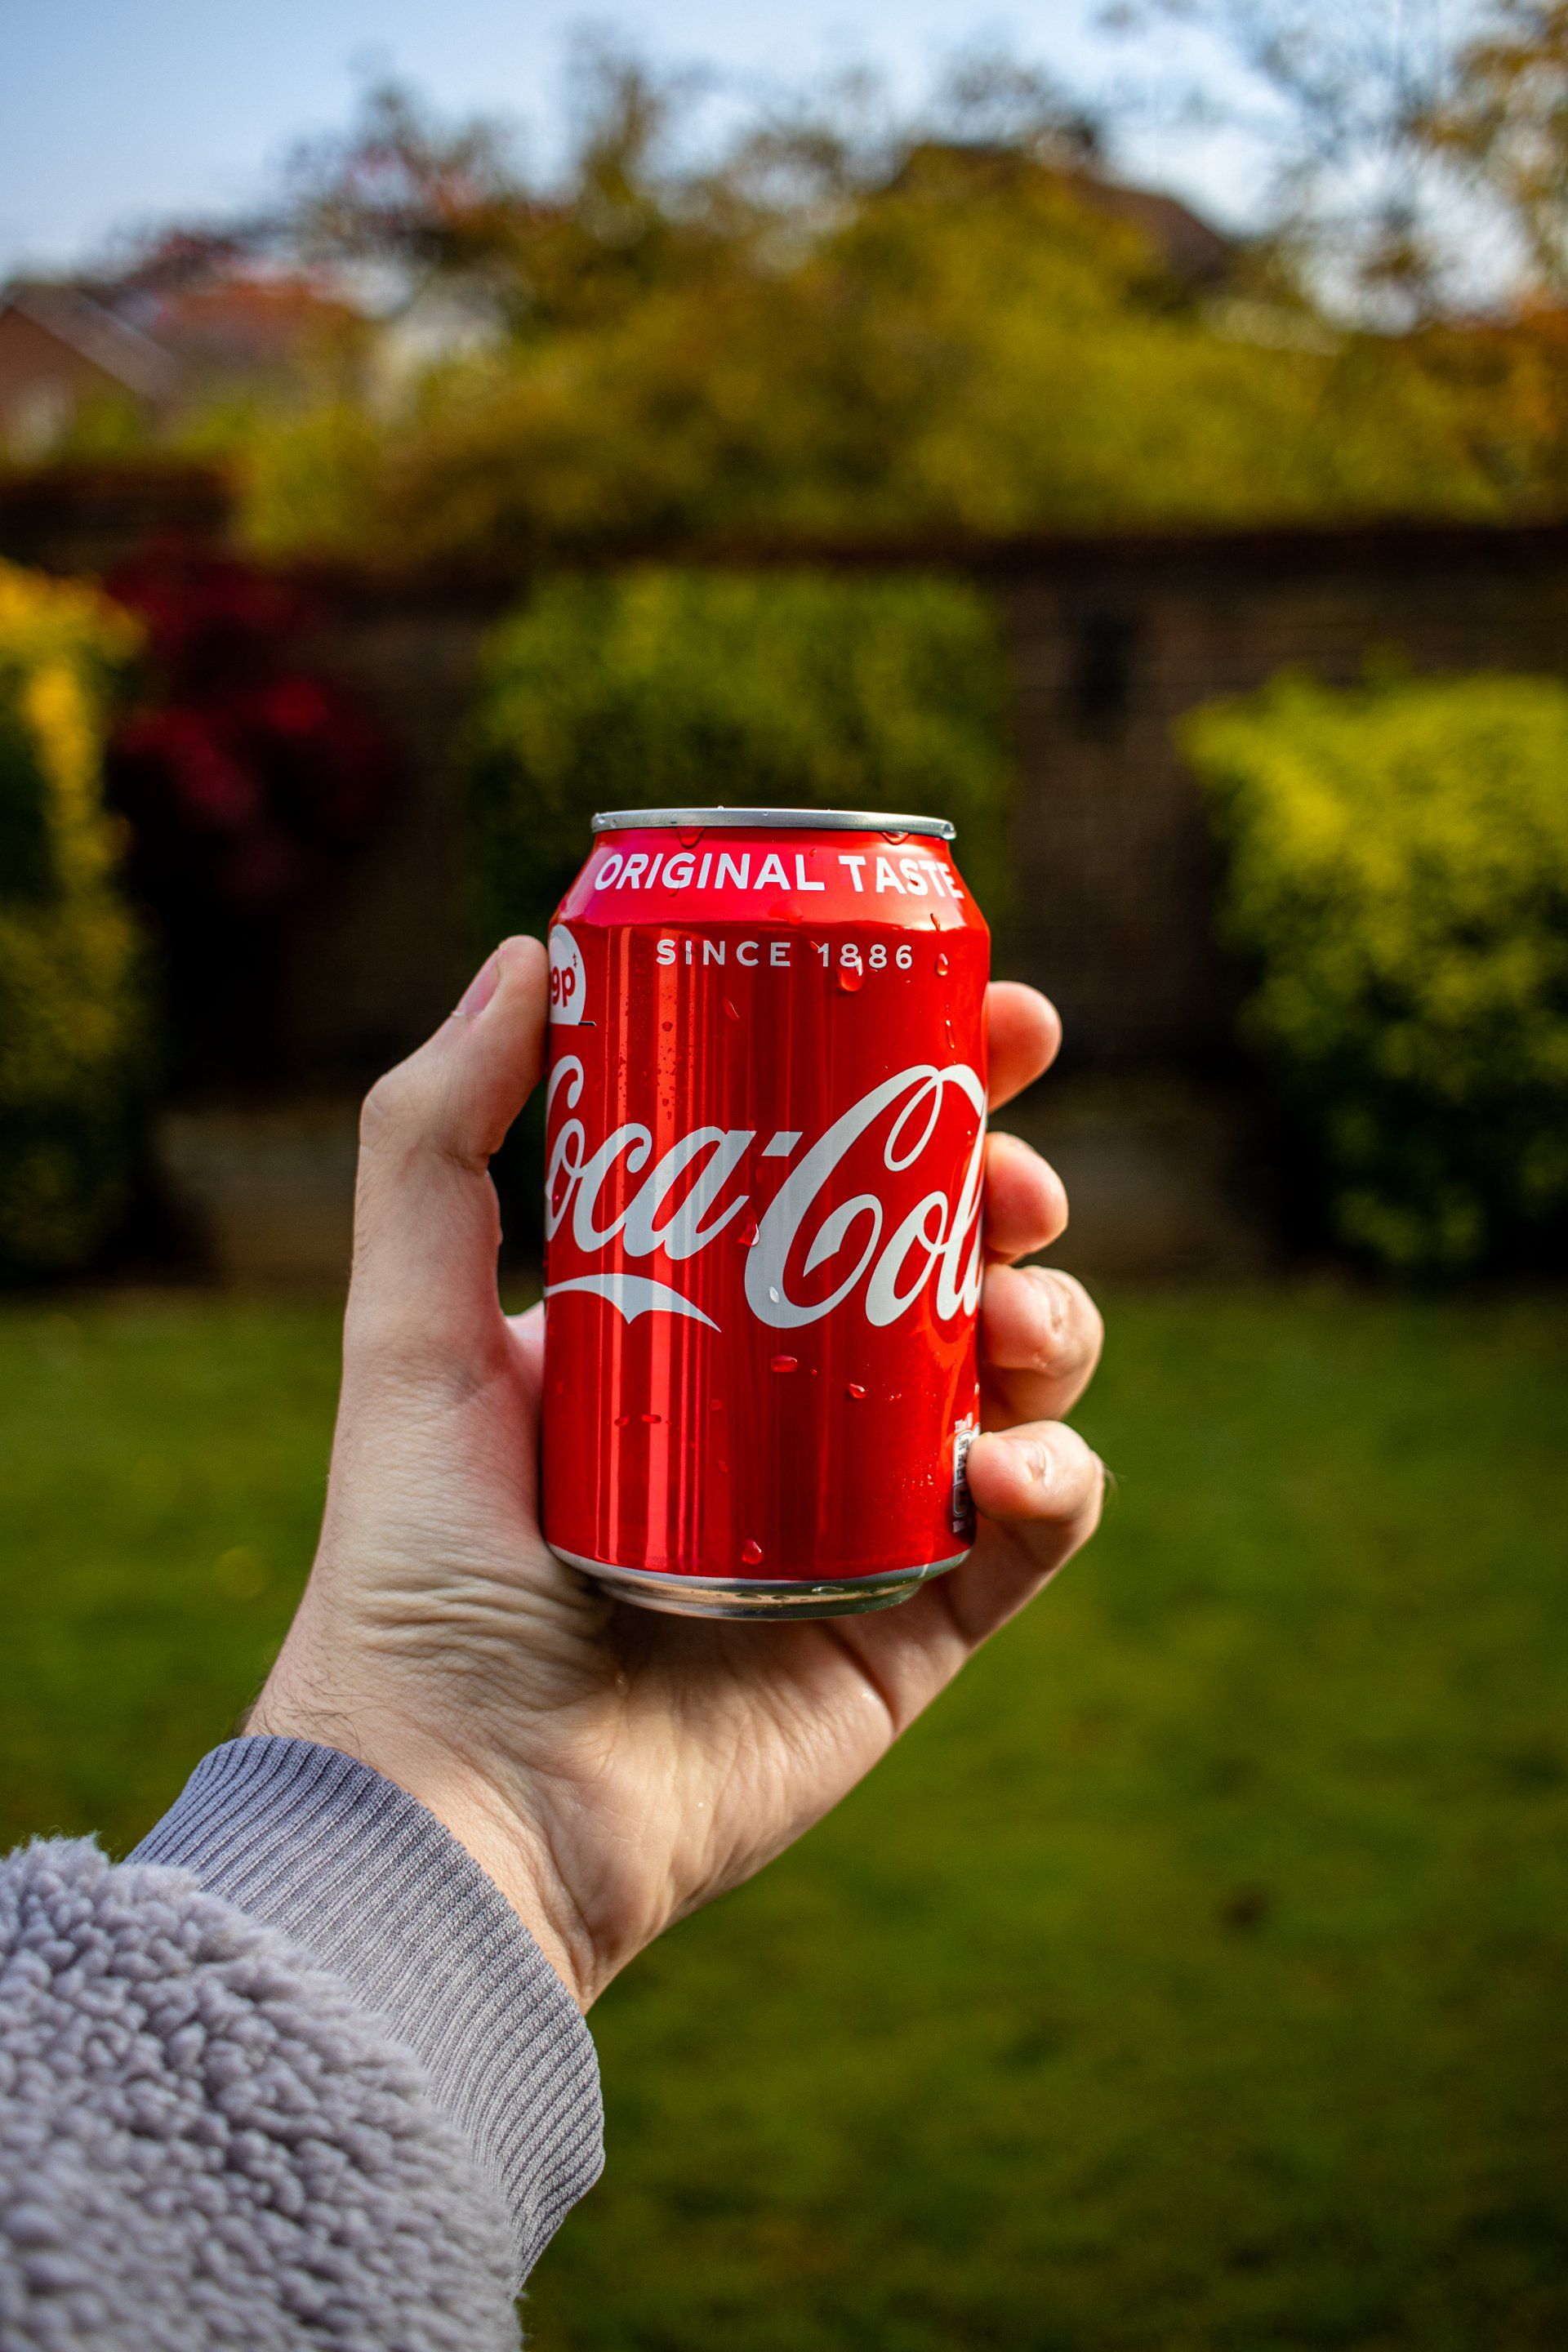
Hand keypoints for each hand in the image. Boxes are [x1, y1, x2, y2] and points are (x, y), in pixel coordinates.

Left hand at [253, 937, 1104, 2008]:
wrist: (466, 1804)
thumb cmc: (420, 1572)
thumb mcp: (406, 1333)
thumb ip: (432, 1143)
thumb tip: (525, 950)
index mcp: (700, 1320)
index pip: (840, 1170)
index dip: (934, 1085)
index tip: (999, 1021)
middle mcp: (796, 1405)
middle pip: (953, 1257)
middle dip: (1013, 1190)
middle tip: (1011, 1176)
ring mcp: (870, 1515)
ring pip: (1017, 1375)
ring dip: (1055, 1317)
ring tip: (1013, 1313)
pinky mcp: (918, 1627)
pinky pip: (1033, 1528)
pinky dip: (1056, 1476)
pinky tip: (1003, 1461)